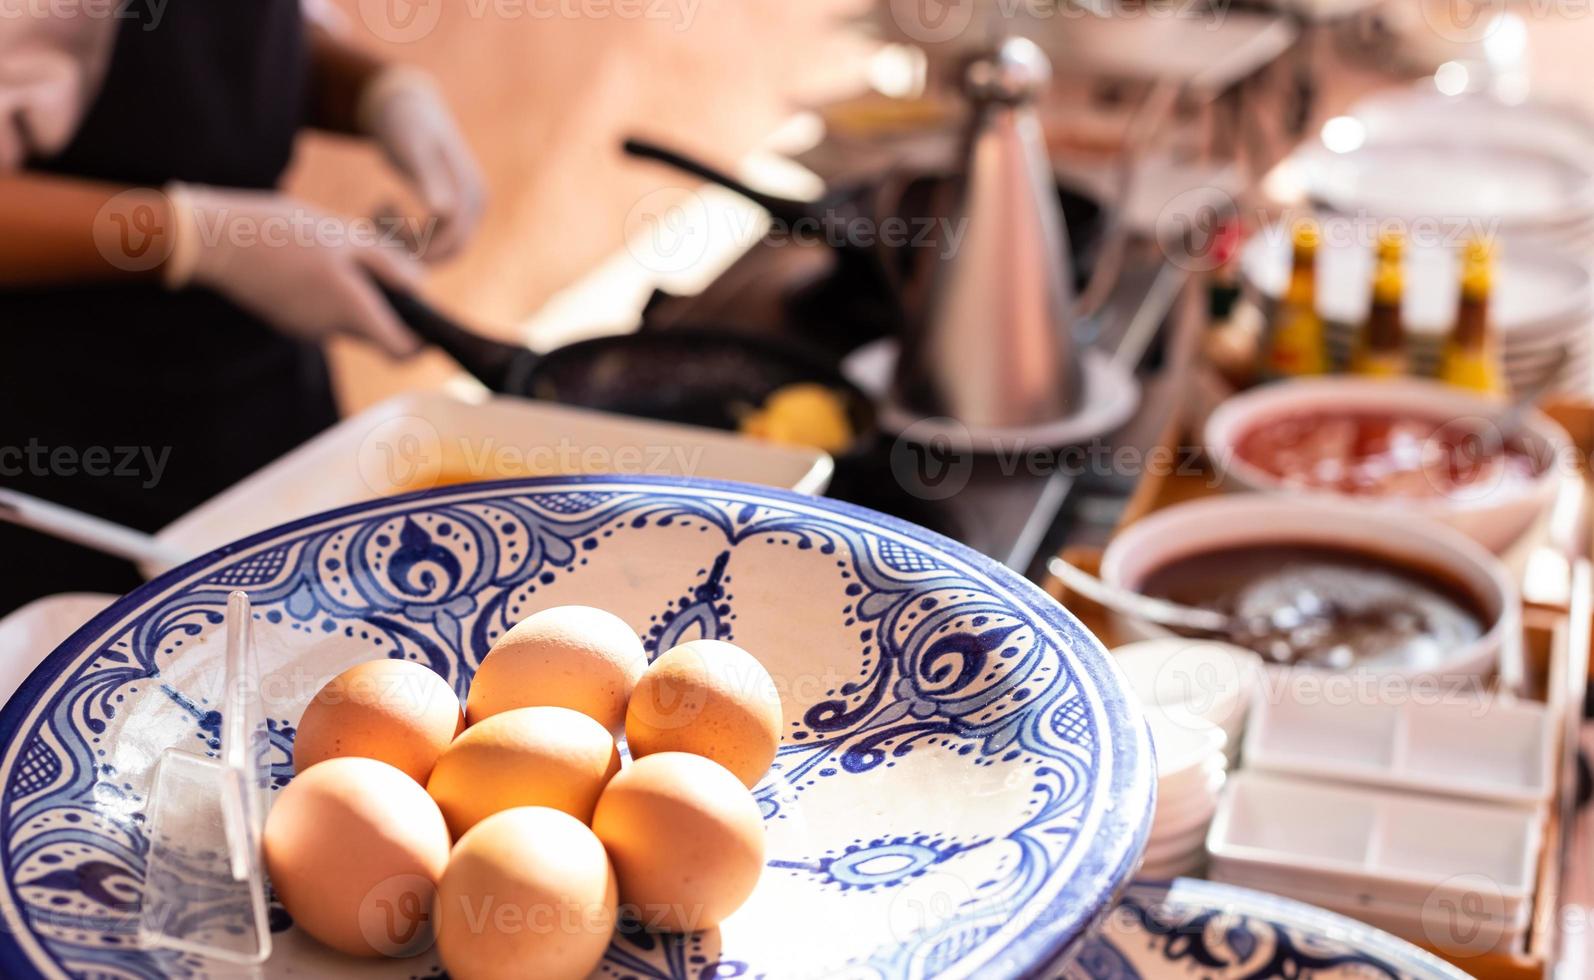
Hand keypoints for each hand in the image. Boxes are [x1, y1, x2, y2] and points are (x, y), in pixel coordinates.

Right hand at [162, 183, 423, 357]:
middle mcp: (331, 328)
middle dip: (385, 307)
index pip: (401, 350)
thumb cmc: (284, 231)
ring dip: (354, 297)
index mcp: (352, 307)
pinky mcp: (288, 322)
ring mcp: (307, 329)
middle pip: (377, 332)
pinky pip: (323, 314)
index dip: (419, 342)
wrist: (217, 240)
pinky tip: (311, 265)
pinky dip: (328, 296)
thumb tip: (420, 286)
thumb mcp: (346, 235)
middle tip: (377, 268)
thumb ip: (388, 264)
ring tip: (336, 257)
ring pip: (349, 320)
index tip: (425, 324)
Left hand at [359, 68, 484, 261]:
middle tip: (372, 218)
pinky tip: (379, 209)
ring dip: (406, 246)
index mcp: (472, 192)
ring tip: (374, 213)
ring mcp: (467, 211)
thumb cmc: (406, 123)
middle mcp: (476, 206)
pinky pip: (433, 242)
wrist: (406, 106)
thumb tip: (443, 214)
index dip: (415, 240)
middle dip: (410, 247)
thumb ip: (428, 179)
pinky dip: (405, 237)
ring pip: (442, 253)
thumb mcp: (413, 148)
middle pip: (450, 252)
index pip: (453, 238)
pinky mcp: (451, 213)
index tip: (378, 208)